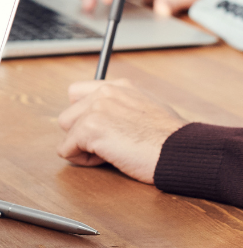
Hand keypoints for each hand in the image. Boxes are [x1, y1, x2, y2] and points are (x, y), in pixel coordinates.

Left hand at [57, 79, 187, 182]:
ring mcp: (95, 110)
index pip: (76, 93)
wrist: (180, 151)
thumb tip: (102, 118)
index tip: (100, 128)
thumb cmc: (169, 139)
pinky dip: (82, 161)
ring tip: (112, 152)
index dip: (82, 114)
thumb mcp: (146, 109)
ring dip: (83, 147)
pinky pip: (66, 150)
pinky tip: (108, 159)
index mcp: (118, 86)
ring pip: (67, 133)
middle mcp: (104, 93)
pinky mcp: (89, 129)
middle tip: (111, 144)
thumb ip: (121, 107)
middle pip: (68, 116)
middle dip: (83, 134)